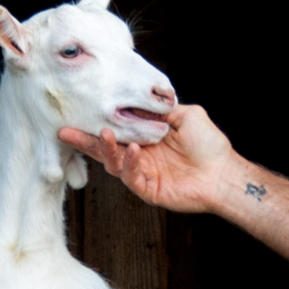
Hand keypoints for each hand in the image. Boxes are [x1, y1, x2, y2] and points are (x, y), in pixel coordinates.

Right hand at [58, 104, 240, 214]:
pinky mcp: (147, 189)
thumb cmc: (209, 144)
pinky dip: (129, 163)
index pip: (115, 130)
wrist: (223, 173)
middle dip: (84, 141)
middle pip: (104, 149)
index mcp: (144, 137)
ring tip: (105, 134)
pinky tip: (133, 150)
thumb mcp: (185, 114)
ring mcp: (141, 174)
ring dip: (106, 149)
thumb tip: (138, 99)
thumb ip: (160, 108)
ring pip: (113, 163)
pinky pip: (131, 177)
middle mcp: (138, 155)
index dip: (96, 124)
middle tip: (65, 131)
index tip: (77, 113)